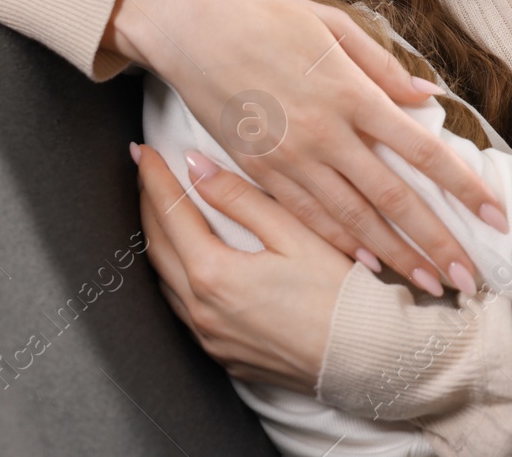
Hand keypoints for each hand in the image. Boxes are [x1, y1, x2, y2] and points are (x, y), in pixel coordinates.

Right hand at [107, 0, 504, 294]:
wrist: (188, 25)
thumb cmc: (264, 15)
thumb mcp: (332, 25)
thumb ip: (382, 67)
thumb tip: (428, 96)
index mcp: (352, 92)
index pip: (422, 151)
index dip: (464, 188)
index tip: (495, 218)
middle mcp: (326, 132)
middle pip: (393, 200)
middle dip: (435, 243)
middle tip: (468, 278)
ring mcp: (290, 157)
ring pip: (352, 220)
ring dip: (394, 256)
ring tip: (427, 283)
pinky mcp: (259, 170)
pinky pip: (306, 217)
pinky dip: (339, 244)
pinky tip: (364, 265)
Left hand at [135, 141, 353, 391]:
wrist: (367, 359)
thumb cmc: (339, 294)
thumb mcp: (294, 233)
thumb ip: (239, 198)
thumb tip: (196, 167)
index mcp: (214, 274)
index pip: (169, 214)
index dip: (155, 178)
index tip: (145, 151)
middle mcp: (202, 311)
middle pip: (157, 248)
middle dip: (148, 206)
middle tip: (146, 173)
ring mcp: (212, 339)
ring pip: (167, 283)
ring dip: (160, 244)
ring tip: (162, 212)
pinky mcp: (227, 357)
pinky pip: (185, 313)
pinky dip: (178, 279)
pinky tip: (189, 263)